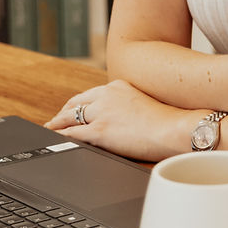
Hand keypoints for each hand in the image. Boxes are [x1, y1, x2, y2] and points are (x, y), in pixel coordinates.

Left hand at [45, 80, 182, 160]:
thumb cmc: (171, 123)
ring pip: (69, 118)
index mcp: (119, 87)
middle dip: (62, 114)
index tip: (70, 111)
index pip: (89, 95)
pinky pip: (71, 134)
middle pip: (75, 104)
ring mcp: (102, 112)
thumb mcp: (146, 105)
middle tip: (54, 122)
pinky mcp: (100, 130)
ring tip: (50, 131)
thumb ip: (129, 108)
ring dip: (57, 125)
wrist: (177, 129)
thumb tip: (124, 121)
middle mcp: (107, 95)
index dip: (75, 105)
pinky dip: (59, 137)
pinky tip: (54, 141)